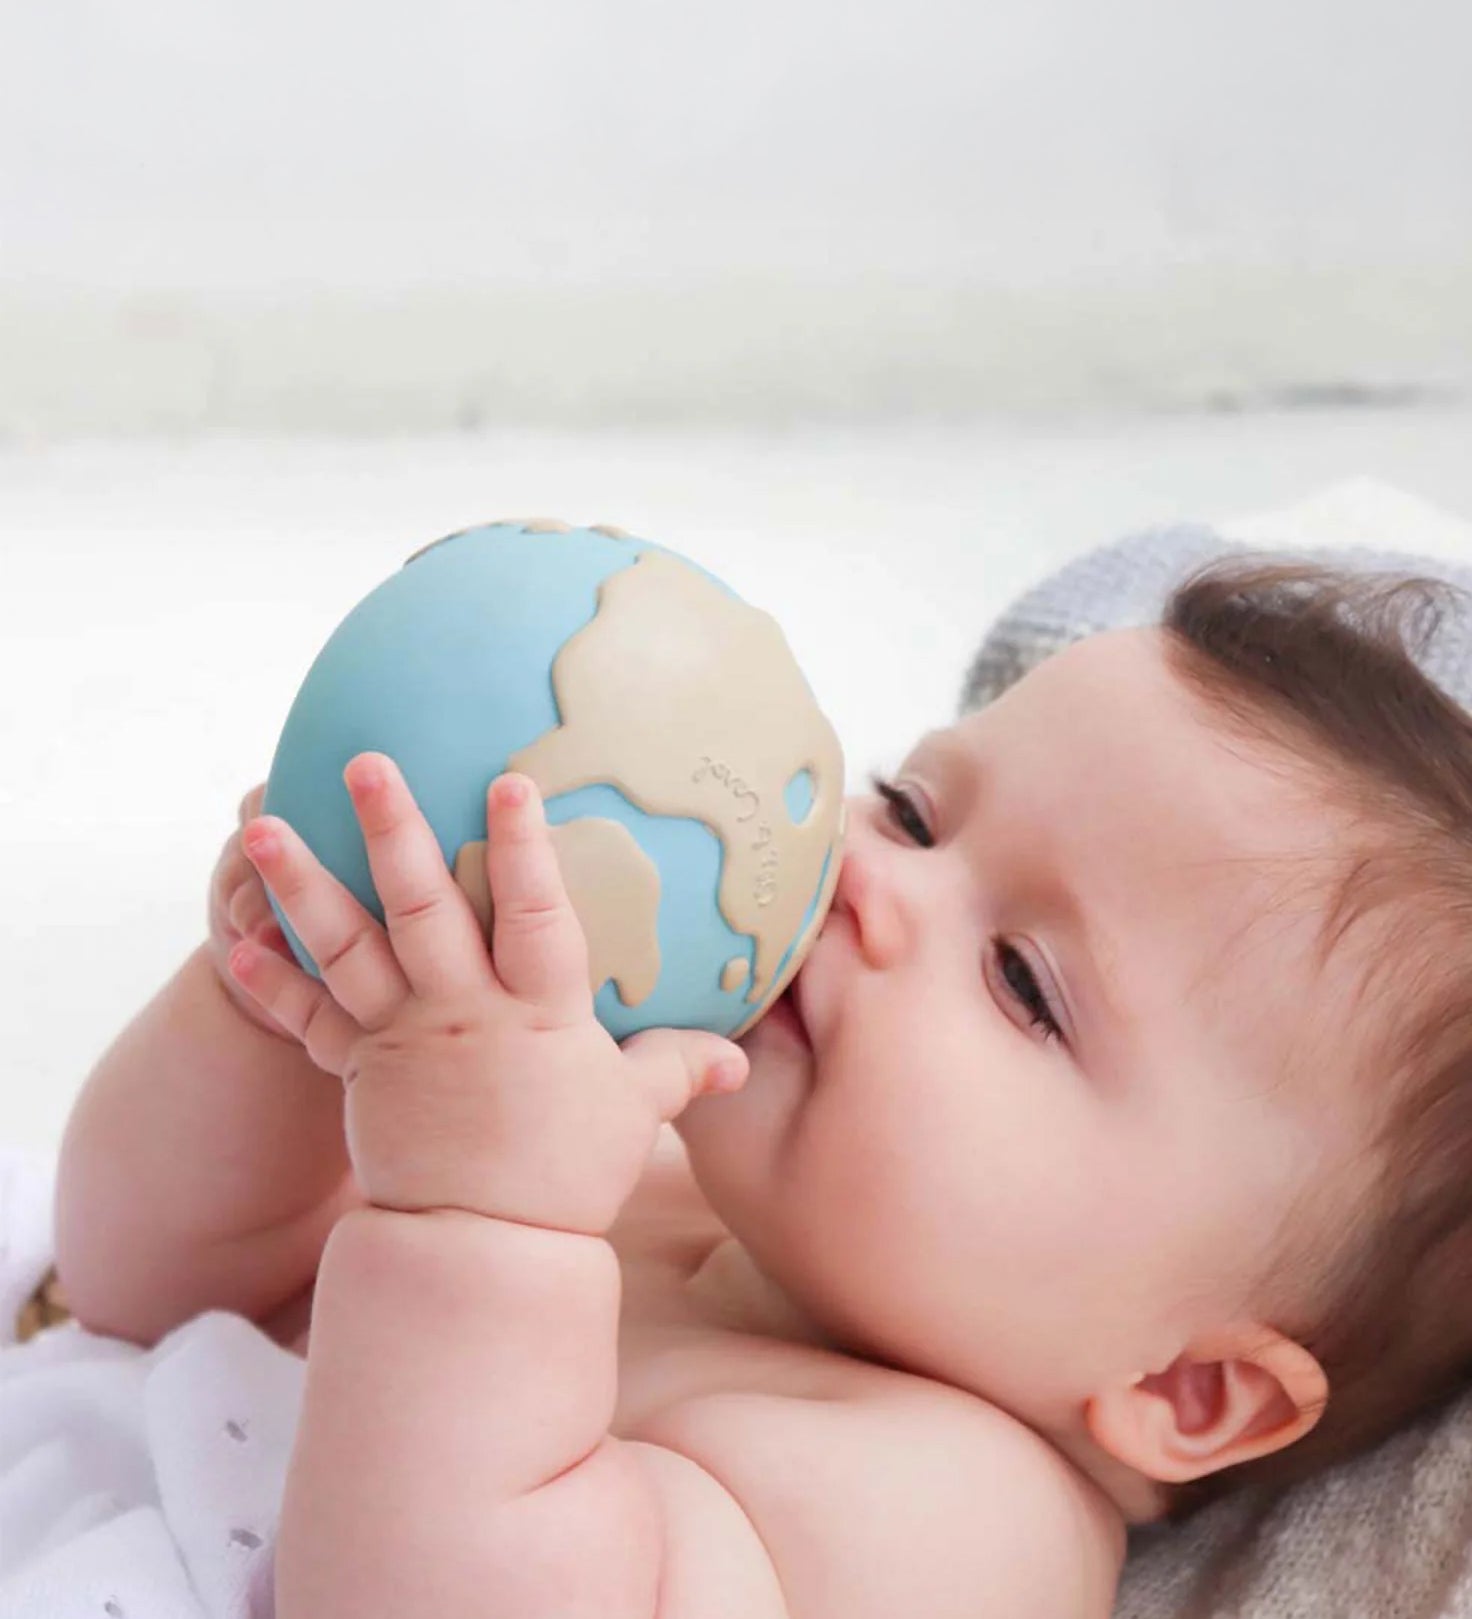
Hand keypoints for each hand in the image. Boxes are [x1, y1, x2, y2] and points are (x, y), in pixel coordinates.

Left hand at [225, 754, 749, 1230]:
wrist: (481, 1249)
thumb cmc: (566, 1174)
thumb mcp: (634, 1113)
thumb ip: (679, 1067)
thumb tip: (740, 1057)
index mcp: (533, 1011)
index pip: (531, 911)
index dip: (521, 845)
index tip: (507, 780)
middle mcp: (457, 1010)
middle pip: (419, 906)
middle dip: (391, 828)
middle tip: (364, 763)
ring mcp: (397, 1036)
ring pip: (344, 946)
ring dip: (301, 883)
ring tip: (261, 825)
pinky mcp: (356, 1069)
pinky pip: (306, 1019)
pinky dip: (272, 980)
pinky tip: (237, 936)